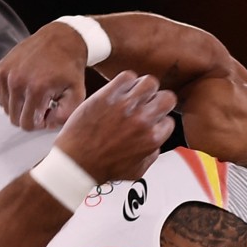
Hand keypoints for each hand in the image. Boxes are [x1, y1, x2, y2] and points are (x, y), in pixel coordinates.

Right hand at [0, 24, 88, 129]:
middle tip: (42, 105)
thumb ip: (64, 115)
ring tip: (34, 94)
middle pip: (14, 118)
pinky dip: (11, 95)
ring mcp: (5, 74)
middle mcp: (17, 81)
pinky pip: (0, 95)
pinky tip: (25, 86)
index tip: (48, 113)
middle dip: (29, 116)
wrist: (60, 39)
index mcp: (36, 88)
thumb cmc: (69, 67)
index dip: (40, 123)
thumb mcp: (77, 93)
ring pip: (6, 108)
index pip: (27, 124)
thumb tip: (47, 124)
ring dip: (20, 106)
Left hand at [53, 71, 176, 182]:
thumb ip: (152, 154)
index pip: (169, 120)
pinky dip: (125, 82)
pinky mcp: (108, 96)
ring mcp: (126, 106)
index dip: (159, 120)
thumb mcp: (137, 170)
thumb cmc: (102, 167)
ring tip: (133, 96)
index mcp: (152, 138)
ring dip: (143, 89)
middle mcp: (143, 120)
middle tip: (147, 105)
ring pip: (149, 82)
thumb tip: (156, 141)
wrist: (76, 162)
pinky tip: (119, 91)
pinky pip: (127, 76)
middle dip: (158, 101)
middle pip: (167, 98)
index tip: (150, 121)